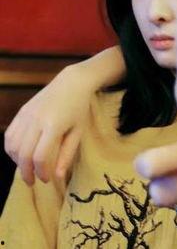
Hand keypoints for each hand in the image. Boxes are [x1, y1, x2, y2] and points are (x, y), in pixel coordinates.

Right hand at [4, 65, 89, 184]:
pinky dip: (11, 149)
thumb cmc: (79, 108)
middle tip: (32, 181)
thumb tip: (57, 176)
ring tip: (27, 169)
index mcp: (54, 125)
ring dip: (16, 161)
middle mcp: (36, 120)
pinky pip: (9, 135)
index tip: (47, 180)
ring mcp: (26, 115)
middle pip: (23, 153)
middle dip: (26, 172)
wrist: (72, 83)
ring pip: (12, 146)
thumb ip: (67, 154)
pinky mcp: (21, 111)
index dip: (41, 172)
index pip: (40, 156)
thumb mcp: (78, 131)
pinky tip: (20, 155)